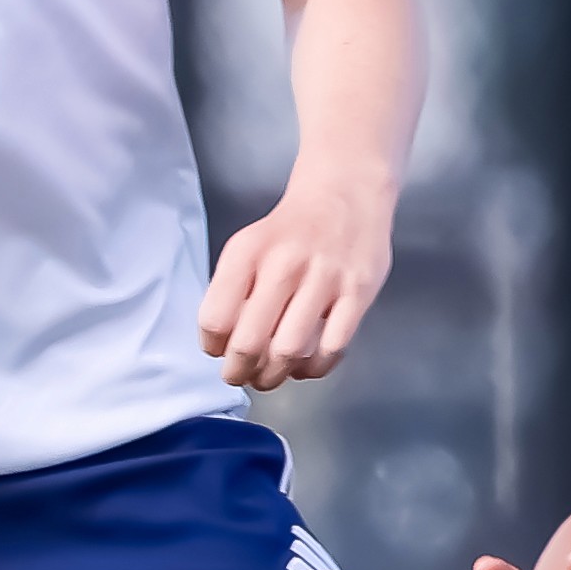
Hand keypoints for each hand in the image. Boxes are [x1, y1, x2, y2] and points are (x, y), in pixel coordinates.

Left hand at [198, 170, 393, 392]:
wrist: (345, 193)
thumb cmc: (291, 228)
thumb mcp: (249, 245)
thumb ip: (234, 290)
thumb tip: (224, 345)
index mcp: (247, 252)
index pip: (215, 318)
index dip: (212, 346)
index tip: (218, 352)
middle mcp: (284, 264)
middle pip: (250, 342)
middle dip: (239, 371)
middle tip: (239, 376)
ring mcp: (325, 278)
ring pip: (290, 351)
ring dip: (274, 375)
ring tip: (270, 377)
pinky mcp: (358, 292)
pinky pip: (332, 347)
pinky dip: (314, 368)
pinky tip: (305, 366)